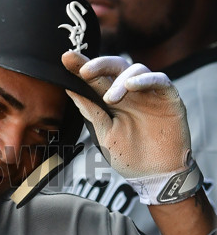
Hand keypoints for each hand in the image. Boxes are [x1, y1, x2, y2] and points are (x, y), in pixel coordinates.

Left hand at [61, 51, 190, 179]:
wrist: (155, 176)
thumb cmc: (129, 156)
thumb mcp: (104, 134)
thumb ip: (91, 112)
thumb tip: (70, 90)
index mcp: (111, 99)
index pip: (95, 78)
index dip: (80, 67)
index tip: (66, 58)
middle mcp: (130, 92)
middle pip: (115, 66)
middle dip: (98, 64)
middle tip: (85, 70)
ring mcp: (149, 94)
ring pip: (135, 69)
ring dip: (120, 80)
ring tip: (110, 98)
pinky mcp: (169, 98)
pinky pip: (159, 80)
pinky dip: (145, 80)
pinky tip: (132, 86)